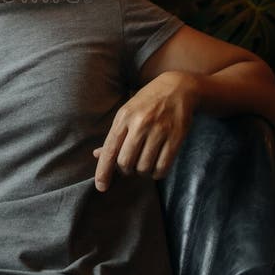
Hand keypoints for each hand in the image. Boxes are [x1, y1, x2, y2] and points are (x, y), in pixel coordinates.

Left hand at [93, 71, 198, 191]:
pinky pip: (163, 167)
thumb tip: (97, 155)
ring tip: (144, 164)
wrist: (178, 88)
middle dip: (126, 170)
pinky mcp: (176, 137)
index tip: (101, 187)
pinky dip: (157, 173)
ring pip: (144, 167)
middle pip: (126, 162)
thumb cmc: (147, 102)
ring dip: (142, 172)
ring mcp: (159, 130)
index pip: (110, 149)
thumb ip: (114, 135)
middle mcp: (140, 123)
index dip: (104, 171)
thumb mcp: (127, 112)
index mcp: (124, 117)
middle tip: (130, 166)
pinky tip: (155, 167)